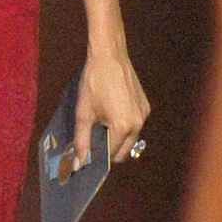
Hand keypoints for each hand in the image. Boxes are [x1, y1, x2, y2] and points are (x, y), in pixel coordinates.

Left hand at [73, 48, 149, 168]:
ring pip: (131, 139)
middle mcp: (138, 124)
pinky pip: (135, 125)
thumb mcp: (83, 113)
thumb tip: (76, 164)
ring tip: (101, 126)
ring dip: (117, 139)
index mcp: (123, 128)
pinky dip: (124, 127)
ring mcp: (144, 114)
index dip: (98, 159)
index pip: (112, 156)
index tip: (87, 157)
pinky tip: (111, 114)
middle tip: (93, 142)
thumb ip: (81, 141)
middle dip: (109, 151)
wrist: (109, 56)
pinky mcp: (146, 105)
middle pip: (124, 151)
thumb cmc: (93, 83)